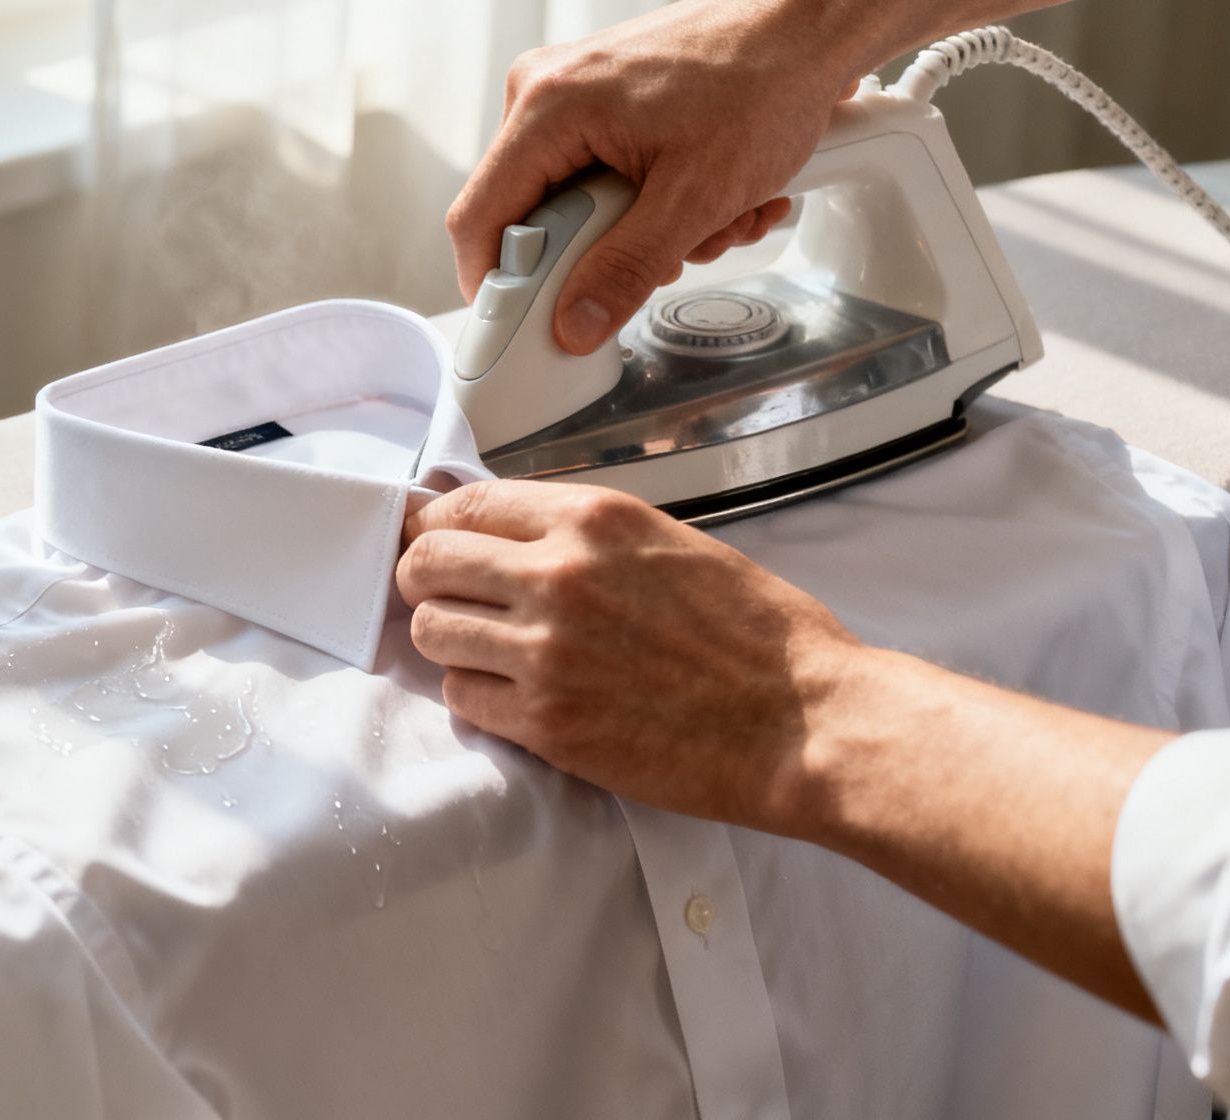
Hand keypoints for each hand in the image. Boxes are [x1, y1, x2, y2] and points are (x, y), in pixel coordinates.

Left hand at [396, 480, 863, 832]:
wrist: (803, 723)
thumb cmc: (759, 637)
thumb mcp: (674, 544)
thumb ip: (588, 536)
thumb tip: (515, 537)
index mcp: (594, 519)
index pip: (464, 505)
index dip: (435, 527)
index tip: (433, 543)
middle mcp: (559, 574)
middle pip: (426, 564)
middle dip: (427, 582)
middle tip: (450, 602)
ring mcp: (546, 650)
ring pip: (431, 632)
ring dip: (451, 642)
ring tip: (491, 654)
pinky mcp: (546, 722)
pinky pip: (461, 698)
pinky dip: (478, 698)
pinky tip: (516, 698)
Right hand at [446, 0, 867, 354]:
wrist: (812, 24)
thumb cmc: (764, 76)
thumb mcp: (695, 196)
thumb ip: (625, 269)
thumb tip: (575, 323)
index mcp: (548, 107)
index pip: (479, 219)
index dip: (495, 288)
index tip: (525, 329)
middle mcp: (549, 93)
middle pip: (538, 218)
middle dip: (610, 256)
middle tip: (669, 259)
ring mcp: (578, 95)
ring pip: (584, 205)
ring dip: (653, 234)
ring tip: (717, 218)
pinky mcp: (609, 103)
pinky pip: (611, 179)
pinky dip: (665, 204)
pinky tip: (719, 198)